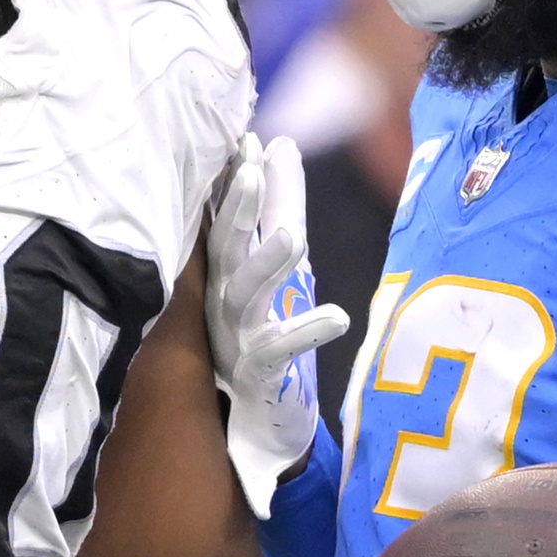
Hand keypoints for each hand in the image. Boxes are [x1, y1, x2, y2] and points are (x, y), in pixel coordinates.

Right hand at [204, 135, 349, 518]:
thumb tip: (280, 142)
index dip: (233, 182)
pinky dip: (307, 332)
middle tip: (248, 170)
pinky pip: (279, 351)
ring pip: (246, 297)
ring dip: (269, 266)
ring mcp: (235, 337)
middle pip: (224, 251)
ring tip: (295, 238)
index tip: (245, 140)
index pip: (225, 219)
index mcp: (223, 272)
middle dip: (235, 211)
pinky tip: (336, 316)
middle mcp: (221, 300)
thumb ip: (278, 205)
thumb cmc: (259, 329)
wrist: (254, 416)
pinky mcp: (258, 372)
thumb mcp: (274, 261)